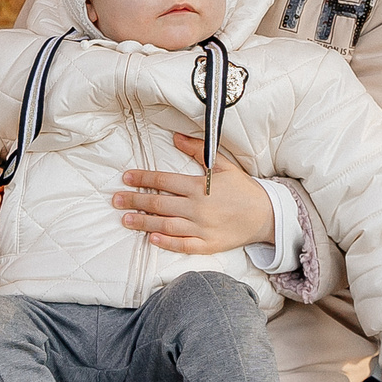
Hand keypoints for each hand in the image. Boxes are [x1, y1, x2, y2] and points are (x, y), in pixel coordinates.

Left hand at [114, 133, 274, 254]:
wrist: (266, 215)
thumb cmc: (243, 189)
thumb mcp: (224, 165)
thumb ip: (198, 150)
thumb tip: (175, 137)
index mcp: (200, 187)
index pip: (164, 181)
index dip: (143, 178)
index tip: (126, 178)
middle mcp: (198, 208)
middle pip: (159, 204)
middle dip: (134, 200)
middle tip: (115, 199)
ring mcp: (201, 228)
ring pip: (165, 225)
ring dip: (143, 222)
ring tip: (125, 219)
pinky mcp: (207, 245)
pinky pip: (182, 245)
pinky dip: (165, 242)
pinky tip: (151, 238)